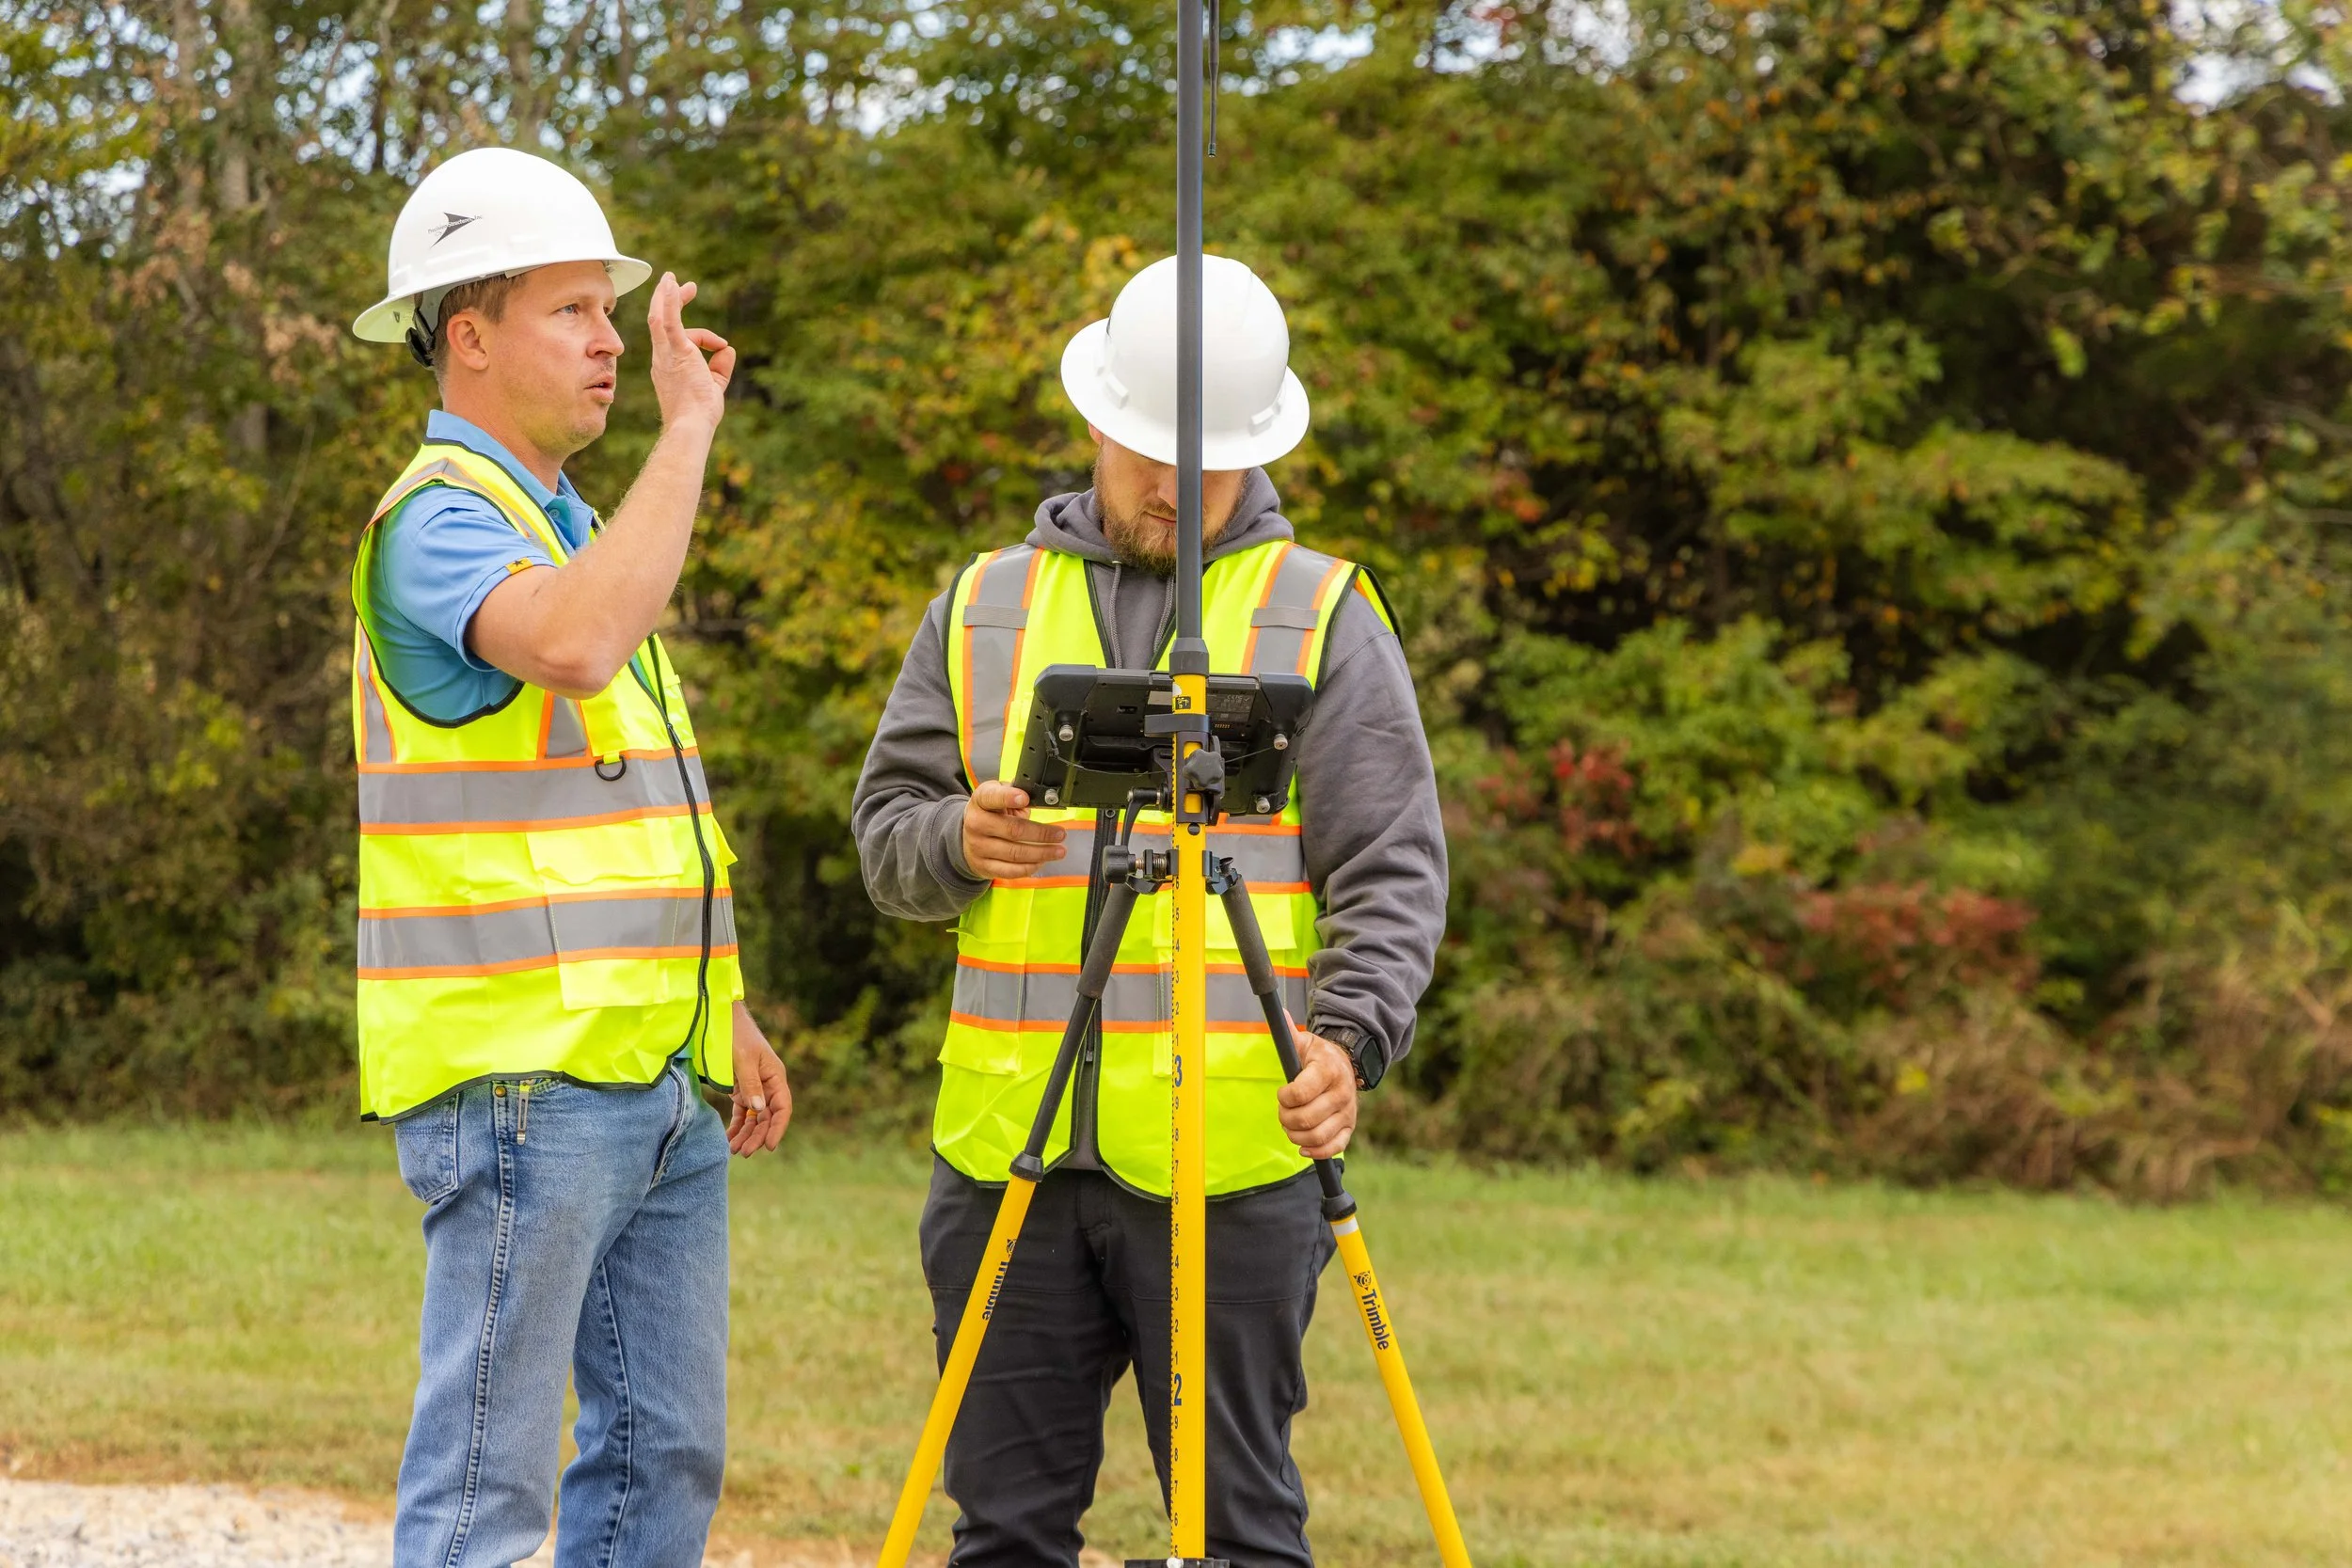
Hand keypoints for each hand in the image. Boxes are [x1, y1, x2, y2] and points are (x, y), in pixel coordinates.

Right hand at [647, 272, 734, 435]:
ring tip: (672, 278)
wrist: (691, 425)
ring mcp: (666, 354)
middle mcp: (662, 357)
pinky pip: (668, 320)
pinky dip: (671, 301)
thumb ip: (720, 368)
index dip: (702, 337)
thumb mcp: (714, 386)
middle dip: (671, 300)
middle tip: (680, 283)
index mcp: (669, 365)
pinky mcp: (676, 351)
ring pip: (660, 316)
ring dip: (667, 295)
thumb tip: (728, 349)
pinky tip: (673, 284)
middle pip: (661, 321)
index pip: (682, 341)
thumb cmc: (699, 413)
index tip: (720, 343)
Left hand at [727, 1001, 791, 1156]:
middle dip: (757, 1136)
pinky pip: (743, 1112)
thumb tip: (759, 1109)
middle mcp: (768, 1084)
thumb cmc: (736, 1036)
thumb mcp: (744, 1060)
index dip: (777, 1128)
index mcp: (776, 1076)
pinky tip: (730, 1137)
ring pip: (755, 1118)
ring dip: (746, 1134)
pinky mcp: (741, 1089)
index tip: (769, 1146)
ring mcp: (755, 1088)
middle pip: (768, 1117)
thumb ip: (751, 1085)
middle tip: (743, 1152)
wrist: (721, 1020)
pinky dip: (737, 1125)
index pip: (782, 1108)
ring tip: (734, 1150)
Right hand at [960, 780, 1068, 880]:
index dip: (1008, 797)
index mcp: (980, 801)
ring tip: (1059, 851)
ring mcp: (978, 847)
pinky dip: (1030, 867)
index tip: (1025, 798)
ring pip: (1015, 853)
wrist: (968, 836)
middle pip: (1013, 830)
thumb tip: (1044, 797)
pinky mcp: (983, 866)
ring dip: (1041, 853)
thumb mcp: (999, 796)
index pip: (992, 797)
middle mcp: (976, 824)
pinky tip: (1042, 861)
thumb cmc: (991, 812)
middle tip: (1060, 834)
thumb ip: (1017, 793)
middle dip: (1041, 833)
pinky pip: (1010, 871)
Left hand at [1277, 1024, 1357, 1159]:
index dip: (1284, 1097)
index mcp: (1329, 1070)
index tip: (1282, 1093)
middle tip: (1284, 1110)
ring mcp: (1347, 1112)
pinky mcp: (1349, 1127)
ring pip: (1316, 1136)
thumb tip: (1279, 1014)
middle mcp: (1341, 1093)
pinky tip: (1303, 1145)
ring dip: (1295, 1135)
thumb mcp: (1306, 1043)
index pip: (1300, 1093)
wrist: (1347, 1066)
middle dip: (1286, 1117)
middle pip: (1306, 1118)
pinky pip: (1333, 1148)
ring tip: (1291, 1125)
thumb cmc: (1319, 1057)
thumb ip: (1290, 1034)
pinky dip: (1315, 1152)